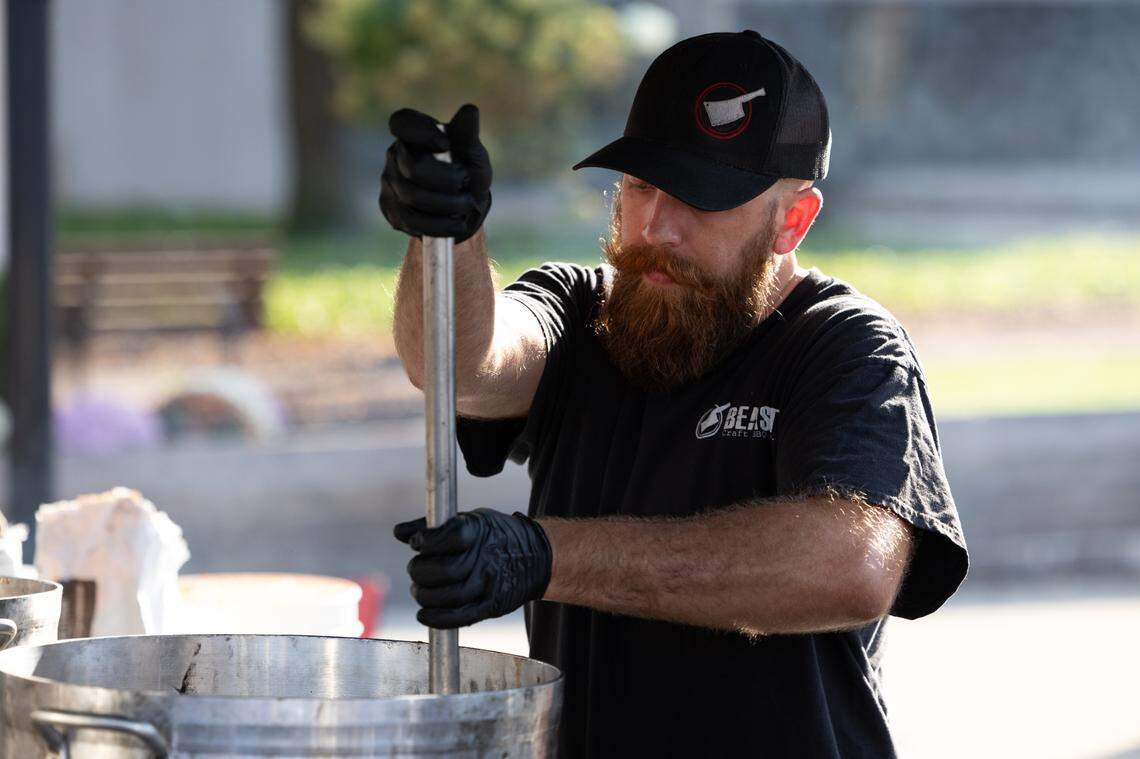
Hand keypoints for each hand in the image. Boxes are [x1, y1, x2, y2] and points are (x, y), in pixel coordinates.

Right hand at [379, 103, 492, 242]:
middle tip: (466, 182)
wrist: (464, 209)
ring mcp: (389, 183)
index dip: (421, 132)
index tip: (445, 145)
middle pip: (414, 168)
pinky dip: (440, 224)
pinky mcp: (391, 211)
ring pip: (413, 197)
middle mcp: (395, 156)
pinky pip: (411, 220)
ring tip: (467, 204)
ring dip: (448, 204)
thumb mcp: (473, 155)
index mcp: (413, 134)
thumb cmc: (467, 173)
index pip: (402, 122)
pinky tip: (457, 223)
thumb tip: (471, 110)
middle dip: (448, 180)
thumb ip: (468, 136)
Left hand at [393, 508, 551, 627]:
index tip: (416, 543)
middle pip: (446, 570)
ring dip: (425, 595)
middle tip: (416, 569)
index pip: (452, 535)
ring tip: (419, 589)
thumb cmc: (494, 536)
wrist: (535, 557)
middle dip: (421, 571)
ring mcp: (490, 584)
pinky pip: (461, 618)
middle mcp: (487, 558)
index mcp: (481, 531)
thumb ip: (434, 526)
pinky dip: (437, 619)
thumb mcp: (470, 519)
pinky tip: (423, 614)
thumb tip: (399, 532)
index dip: (428, 540)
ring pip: (450, 596)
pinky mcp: (491, 605)